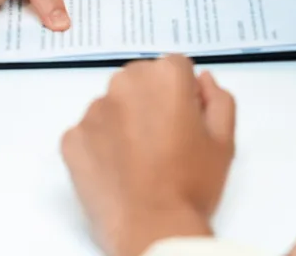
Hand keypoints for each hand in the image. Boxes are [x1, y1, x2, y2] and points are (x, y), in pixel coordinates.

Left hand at [62, 55, 235, 255]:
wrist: (152, 229)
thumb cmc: (191, 186)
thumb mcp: (224, 141)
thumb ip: (218, 99)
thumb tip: (203, 81)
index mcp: (165, 77)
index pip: (175, 67)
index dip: (184, 94)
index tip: (185, 120)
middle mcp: (125, 84)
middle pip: (140, 80)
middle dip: (151, 101)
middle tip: (163, 141)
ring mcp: (93, 111)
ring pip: (112, 105)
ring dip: (124, 121)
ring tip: (140, 160)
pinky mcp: (71, 138)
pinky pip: (88, 132)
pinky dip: (100, 146)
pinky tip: (118, 170)